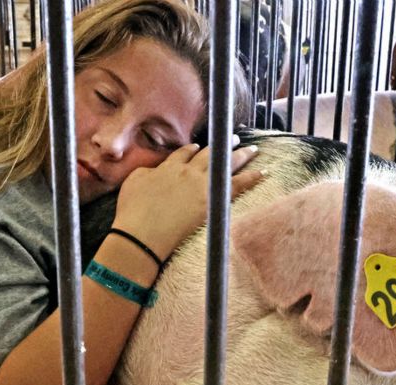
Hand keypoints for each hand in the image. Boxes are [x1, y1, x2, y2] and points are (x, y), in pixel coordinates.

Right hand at [111, 139, 262, 259]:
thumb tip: (155, 170)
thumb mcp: (134, 182)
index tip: (198, 147)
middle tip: (233, 140)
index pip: (184, 153)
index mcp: (169, 166)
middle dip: (221, 146)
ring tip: (251, 150)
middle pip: (209, 153)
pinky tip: (263, 172)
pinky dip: (252, 177)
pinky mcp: (213, 201)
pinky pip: (238, 185)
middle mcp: (188, 171)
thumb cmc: (132, 210)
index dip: (192, 149)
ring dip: (240, 155)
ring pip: (225, 164)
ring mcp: (202, 184)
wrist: (142, 232)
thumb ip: (148, 171)